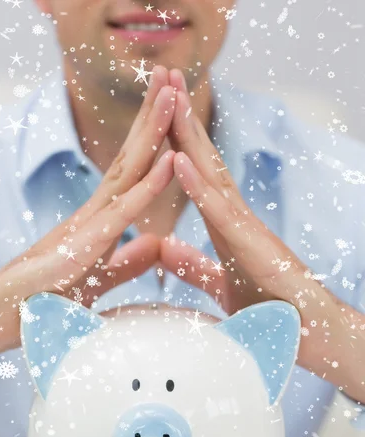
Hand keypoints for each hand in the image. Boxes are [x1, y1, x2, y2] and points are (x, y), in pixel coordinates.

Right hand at [0, 66, 175, 368]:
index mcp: (102, 218)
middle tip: (173, 77)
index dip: (153, 138)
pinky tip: (170, 159)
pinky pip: (124, 209)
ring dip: (153, 132)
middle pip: (130, 157)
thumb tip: (157, 243)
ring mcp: (91, 222)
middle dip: (152, 117)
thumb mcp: (102, 275)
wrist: (9, 314)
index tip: (172, 108)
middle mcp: (96, 211)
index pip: (132, 170)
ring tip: (172, 95)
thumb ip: (129, 260)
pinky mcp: (87, 242)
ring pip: (128, 170)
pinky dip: (150, 184)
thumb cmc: (49, 295)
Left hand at [160, 70, 364, 401]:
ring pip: (211, 173)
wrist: (305, 331)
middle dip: (182, 120)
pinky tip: (180, 157)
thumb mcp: (219, 282)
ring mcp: (244, 226)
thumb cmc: (267, 306)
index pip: (195, 175)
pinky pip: (219, 211)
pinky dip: (197, 184)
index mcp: (223, 224)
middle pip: (202, 161)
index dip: (176, 142)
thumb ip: (193, 265)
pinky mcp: (251, 244)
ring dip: (189, 135)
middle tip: (164, 79)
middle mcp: (234, 216)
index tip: (157, 112)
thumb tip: (164, 248)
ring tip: (171, 96)